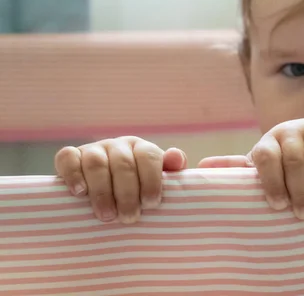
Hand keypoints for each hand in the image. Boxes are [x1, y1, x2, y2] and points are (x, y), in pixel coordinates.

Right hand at [54, 136, 186, 223]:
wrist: (106, 195)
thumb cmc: (138, 191)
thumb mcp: (158, 182)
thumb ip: (171, 171)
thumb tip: (175, 157)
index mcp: (142, 149)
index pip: (148, 156)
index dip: (151, 180)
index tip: (151, 204)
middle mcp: (118, 145)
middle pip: (123, 163)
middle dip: (127, 193)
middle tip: (129, 218)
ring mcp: (93, 149)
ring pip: (96, 163)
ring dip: (102, 191)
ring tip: (107, 216)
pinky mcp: (70, 156)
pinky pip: (67, 158)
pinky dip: (73, 174)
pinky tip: (80, 193)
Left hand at [199, 118, 303, 219]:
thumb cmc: (289, 169)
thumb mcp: (266, 170)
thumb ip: (238, 170)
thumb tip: (199, 168)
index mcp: (269, 141)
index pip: (265, 156)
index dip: (272, 181)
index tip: (279, 206)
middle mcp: (291, 129)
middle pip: (294, 158)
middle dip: (300, 190)